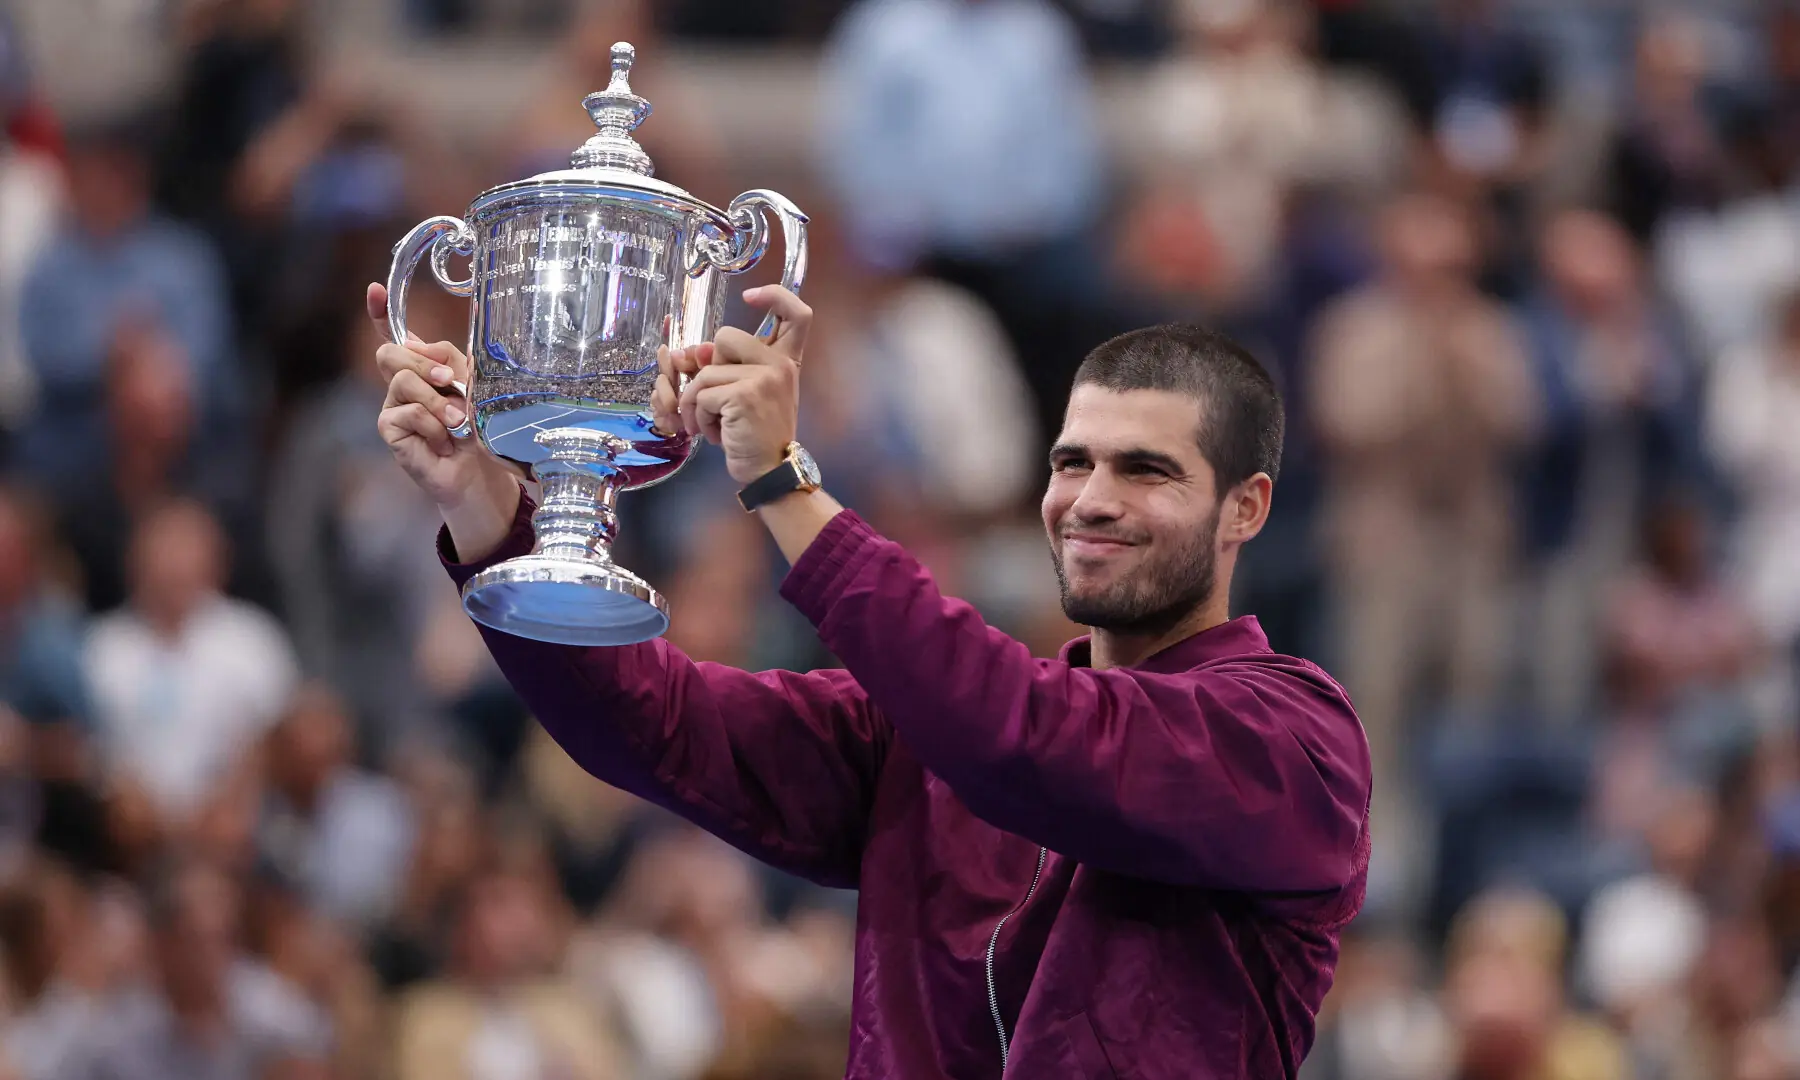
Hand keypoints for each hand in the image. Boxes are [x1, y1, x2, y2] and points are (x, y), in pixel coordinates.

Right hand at [367, 283, 522, 559]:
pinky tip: (444, 441)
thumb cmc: (476, 429)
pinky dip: (433, 425)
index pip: (396, 335)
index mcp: (422, 367)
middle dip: (424, 363)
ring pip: (402, 381)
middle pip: (393, 352)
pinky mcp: (389, 428)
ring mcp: (392, 405)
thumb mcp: (474, 387)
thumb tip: (428, 342)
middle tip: (451, 383)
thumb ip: (454, 360)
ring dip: (437, 401)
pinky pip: (407, 412)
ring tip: (458, 422)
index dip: (381, 313)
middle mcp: (402, 383)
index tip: (374, 290)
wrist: (477, 470)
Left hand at [650, 285, 811, 484]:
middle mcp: (779, 364)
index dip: (774, 295)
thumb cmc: (758, 435)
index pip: (797, 313)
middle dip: (707, 368)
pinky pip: (701, 396)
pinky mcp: (743, 395)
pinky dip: (698, 418)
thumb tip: (688, 351)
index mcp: (786, 361)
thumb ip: (728, 368)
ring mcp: (763, 377)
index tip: (751, 295)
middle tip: (716, 399)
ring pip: (705, 373)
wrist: (771, 471)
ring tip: (711, 425)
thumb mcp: (749, 395)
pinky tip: (715, 434)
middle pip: (724, 336)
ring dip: (696, 403)